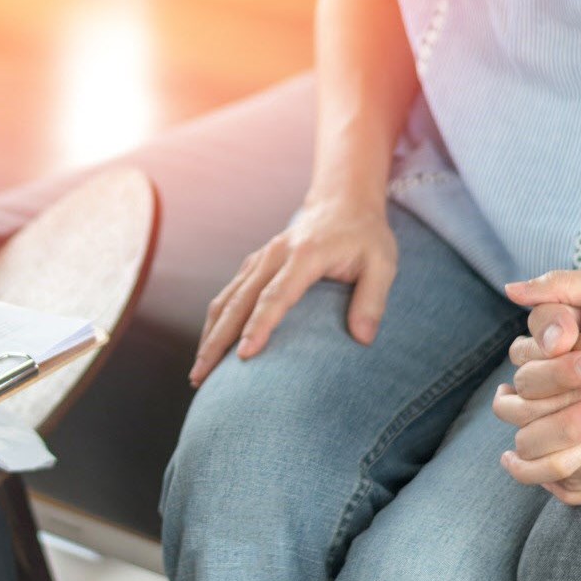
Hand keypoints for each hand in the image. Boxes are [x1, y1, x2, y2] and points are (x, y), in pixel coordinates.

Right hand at [190, 197, 397, 386]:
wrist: (342, 202)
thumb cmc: (365, 237)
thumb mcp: (383, 263)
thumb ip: (373, 300)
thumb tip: (362, 339)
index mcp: (305, 255)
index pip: (276, 296)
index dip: (259, 326)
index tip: (244, 356)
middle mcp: (275, 255)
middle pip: (238, 302)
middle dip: (217, 341)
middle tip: (201, 377)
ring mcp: (260, 258)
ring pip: (226, 299)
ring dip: (209, 335)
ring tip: (198, 373)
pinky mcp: (254, 264)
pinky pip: (228, 295)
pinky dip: (215, 322)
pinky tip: (210, 347)